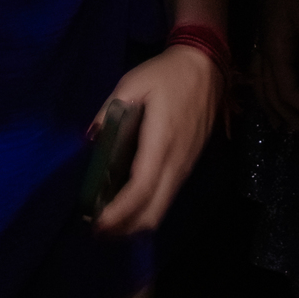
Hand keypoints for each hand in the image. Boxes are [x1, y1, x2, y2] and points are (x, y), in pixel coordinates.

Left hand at [89, 43, 222, 235]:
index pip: (140, 189)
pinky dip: (147, 209)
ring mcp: (185, 167)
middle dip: (124, 228)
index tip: (96, 223)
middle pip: (153, 212)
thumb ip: (110, 109)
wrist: (206, 68)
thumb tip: (91, 136)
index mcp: (161, 141)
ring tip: (109, 220)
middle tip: (97, 229)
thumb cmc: (167, 74)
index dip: (118, 212)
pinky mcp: (188, 165)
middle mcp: (176, 162)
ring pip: (161, 210)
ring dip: (135, 222)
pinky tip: (129, 202)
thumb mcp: (134, 81)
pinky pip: (167, 198)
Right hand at [253, 0, 298, 139]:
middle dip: (292, 118)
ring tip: (290, 129)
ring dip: (278, 108)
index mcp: (277, 48)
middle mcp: (267, 48)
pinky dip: (275, 89)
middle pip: (272, 94)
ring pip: (265, 84)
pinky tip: (285, 93)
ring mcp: (268, 39)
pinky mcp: (274, 30)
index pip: (288, 91)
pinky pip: (267, 70)